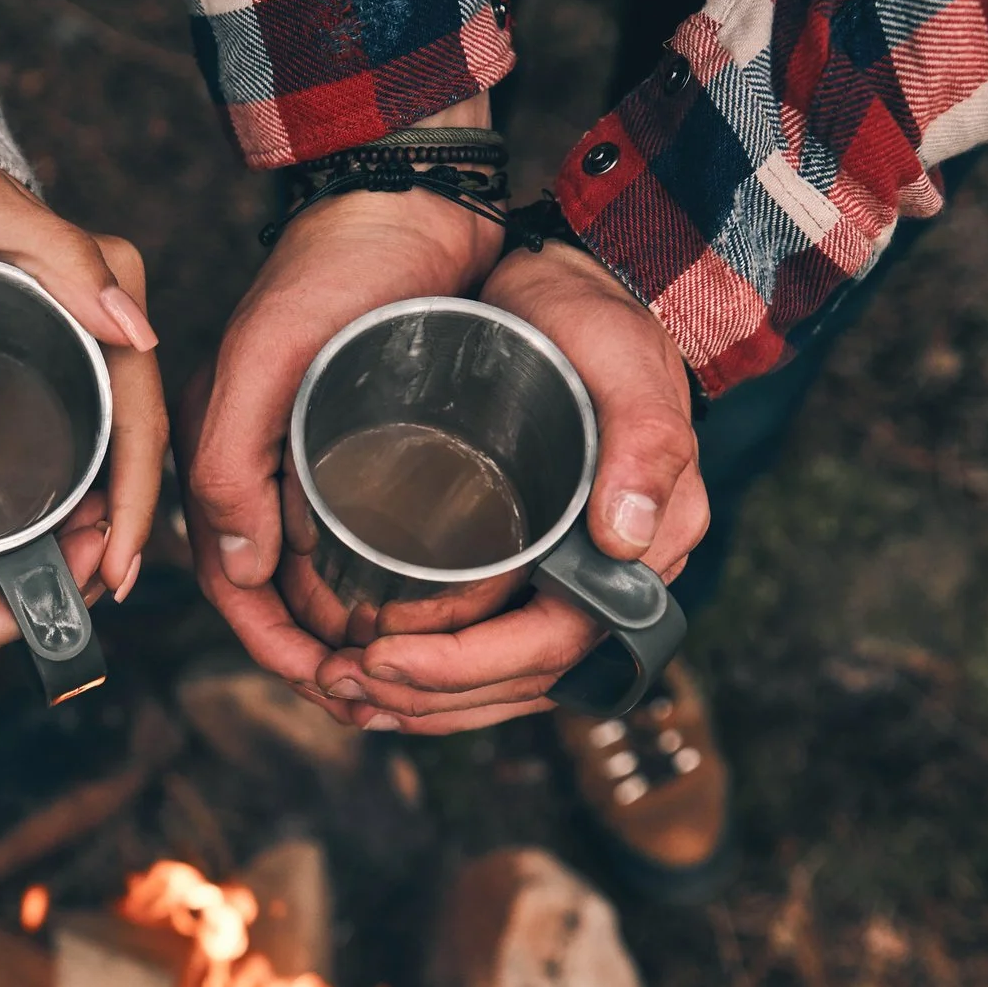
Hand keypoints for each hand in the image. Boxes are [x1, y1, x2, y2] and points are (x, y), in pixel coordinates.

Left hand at [0, 163, 164, 600]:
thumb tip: (138, 335)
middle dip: (120, 527)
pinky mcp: (43, 369)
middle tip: (95, 591)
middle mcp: (102, 328)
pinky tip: (53, 542)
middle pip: (130, 448)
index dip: (134, 499)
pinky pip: (74, 445)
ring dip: (96, 524)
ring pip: (104, 456)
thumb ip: (64, 256)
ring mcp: (74, 352)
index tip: (116, 564)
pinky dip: (70, 500)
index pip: (140, 417)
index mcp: (108, 297)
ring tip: (73, 583)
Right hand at [178, 99, 503, 698]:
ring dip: (355, 642)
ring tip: (411, 680)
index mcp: (222, 458)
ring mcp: (314, 464)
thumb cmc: (334, 263)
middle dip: (320, 663)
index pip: (233, 587)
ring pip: (322, 584)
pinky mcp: (366, 451)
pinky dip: (388, 598)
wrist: (411, 195)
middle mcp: (262, 471)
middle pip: (277, 601)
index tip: (335, 687)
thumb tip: (236, 570)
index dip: (276, 650)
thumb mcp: (272, 353)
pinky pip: (365, 547)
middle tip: (382, 699)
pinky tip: (433, 623)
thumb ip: (230, 456)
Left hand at [312, 239, 708, 733]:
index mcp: (646, 550)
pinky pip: (487, 649)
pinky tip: (373, 670)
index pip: (556, 648)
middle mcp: (615, 581)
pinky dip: (433, 675)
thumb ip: (646, 441)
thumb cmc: (594, 321)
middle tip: (342, 681)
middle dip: (428, 697)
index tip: (385, 658)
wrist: (565, 285)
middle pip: (520, 680)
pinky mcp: (534, 569)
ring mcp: (574, 581)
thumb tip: (626, 540)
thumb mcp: (624, 362)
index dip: (469, 671)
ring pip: (500, 681)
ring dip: (421, 701)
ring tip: (343, 687)